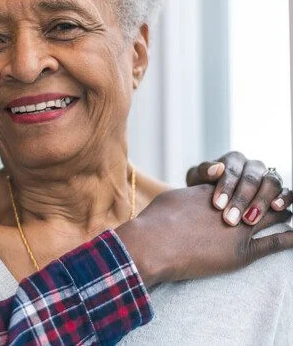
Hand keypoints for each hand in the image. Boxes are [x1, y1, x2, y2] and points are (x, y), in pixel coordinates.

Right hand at [116, 184, 292, 287]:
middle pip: (263, 192)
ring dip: (283, 211)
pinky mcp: (242, 252)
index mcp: (215, 188)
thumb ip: (190, 194)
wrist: (154, 243)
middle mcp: (232, 204)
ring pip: (273, 214)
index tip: (261, 183)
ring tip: (290, 212)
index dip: (254, 182)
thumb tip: (194, 194)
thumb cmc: (156, 220)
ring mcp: (240, 228)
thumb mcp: (173, 197)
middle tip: (283, 196)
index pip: (243, 180)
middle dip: (273, 193)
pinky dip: (291, 238)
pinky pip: (275, 243)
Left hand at [185, 151, 291, 225]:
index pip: (232, 170)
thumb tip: (217, 169)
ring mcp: (267, 177)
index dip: (225, 187)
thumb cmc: (202, 188)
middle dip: (241, 200)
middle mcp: (252, 166)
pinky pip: (287, 191)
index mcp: (233, 160)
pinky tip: (276, 209)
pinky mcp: (279, 190)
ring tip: (249, 219)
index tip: (217, 205)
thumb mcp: (197, 179)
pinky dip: (284, 198)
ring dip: (261, 202)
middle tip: (230, 219)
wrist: (209, 199)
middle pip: (251, 178)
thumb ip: (203, 172)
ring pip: (271, 183)